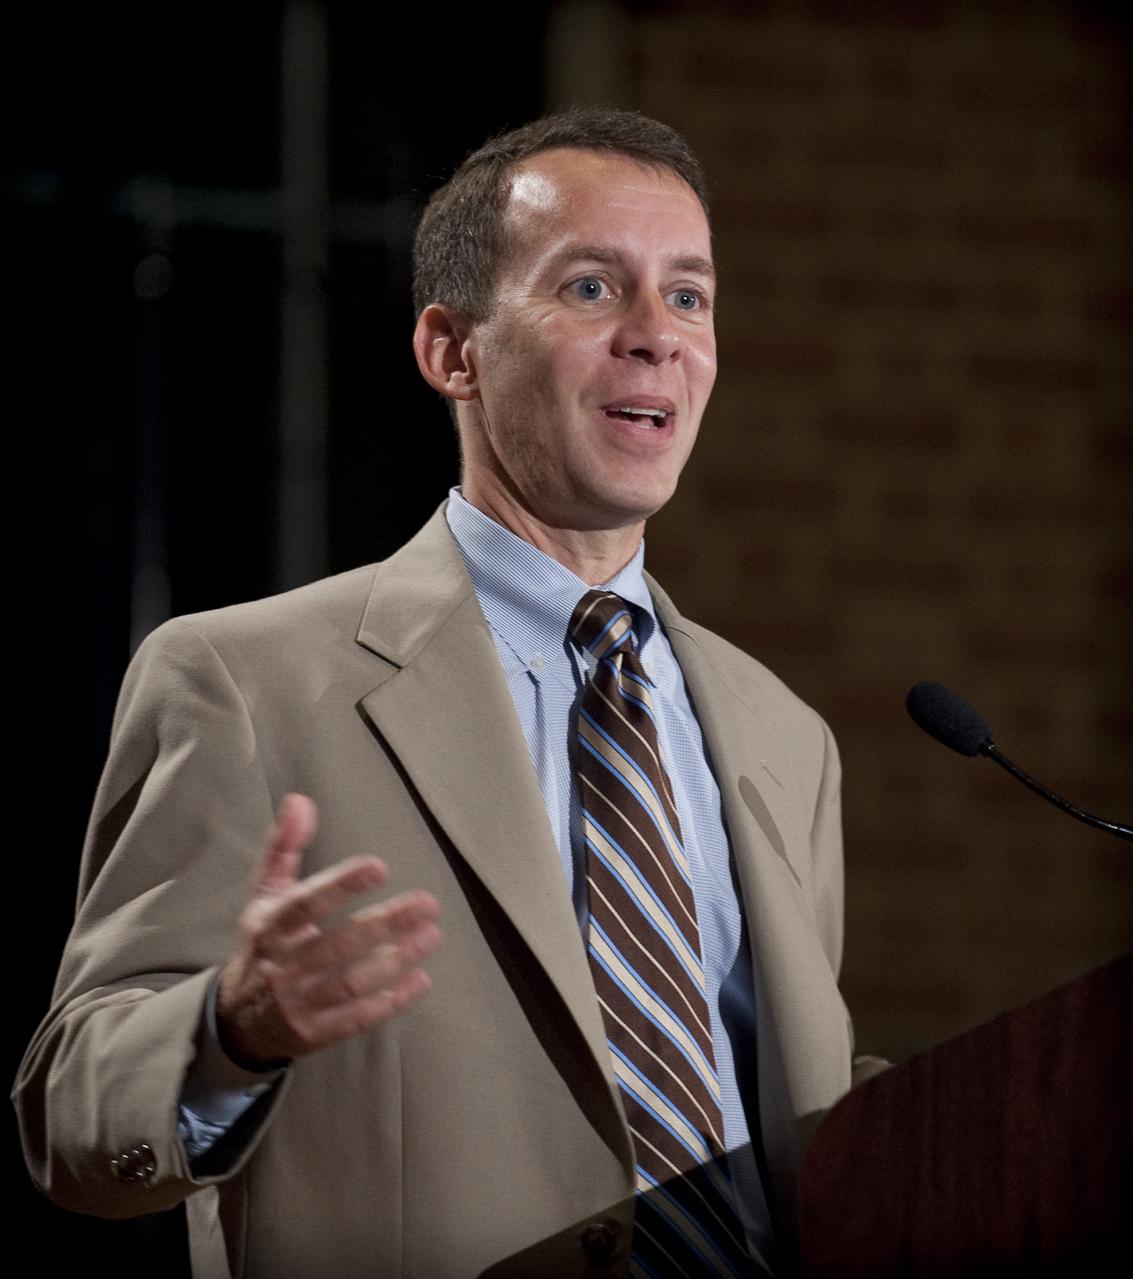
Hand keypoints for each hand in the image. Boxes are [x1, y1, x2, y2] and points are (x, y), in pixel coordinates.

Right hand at [216, 793, 441, 1066]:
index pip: (306, 903)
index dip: (342, 885)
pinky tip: (421, 980)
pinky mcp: (313, 1034)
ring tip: (432, 935)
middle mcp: (281, 966)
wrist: (235, 1019)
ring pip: (351, 983)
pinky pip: (355, 1019)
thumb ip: (283, 846)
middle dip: (385, 923)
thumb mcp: (264, 894)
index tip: (381, 866)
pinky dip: (390, 1002)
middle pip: (337, 945)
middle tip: (428, 903)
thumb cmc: (264, 942)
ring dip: (395, 961)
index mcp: (269, 926)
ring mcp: (297, 1004)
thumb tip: (300, 800)